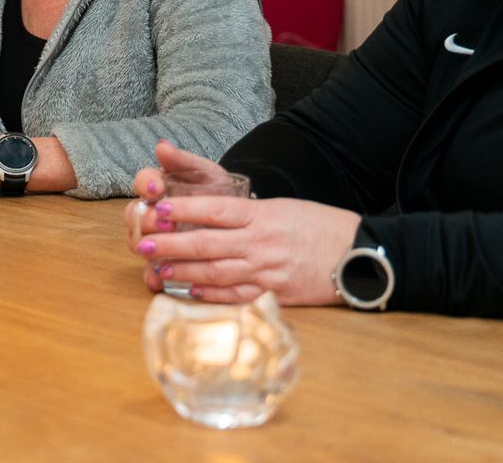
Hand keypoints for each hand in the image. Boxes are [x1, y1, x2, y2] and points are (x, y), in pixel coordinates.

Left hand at [126, 142, 359, 305]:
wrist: (359, 254)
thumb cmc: (320, 226)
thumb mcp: (284, 207)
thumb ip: (249, 213)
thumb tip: (210, 215)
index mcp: (262, 215)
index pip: (214, 209)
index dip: (183, 210)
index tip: (157, 210)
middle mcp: (260, 242)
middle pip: (207, 242)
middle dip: (171, 243)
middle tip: (143, 243)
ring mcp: (267, 270)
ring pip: (215, 271)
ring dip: (182, 270)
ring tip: (156, 268)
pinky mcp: (274, 294)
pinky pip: (236, 295)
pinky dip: (210, 293)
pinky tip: (189, 289)